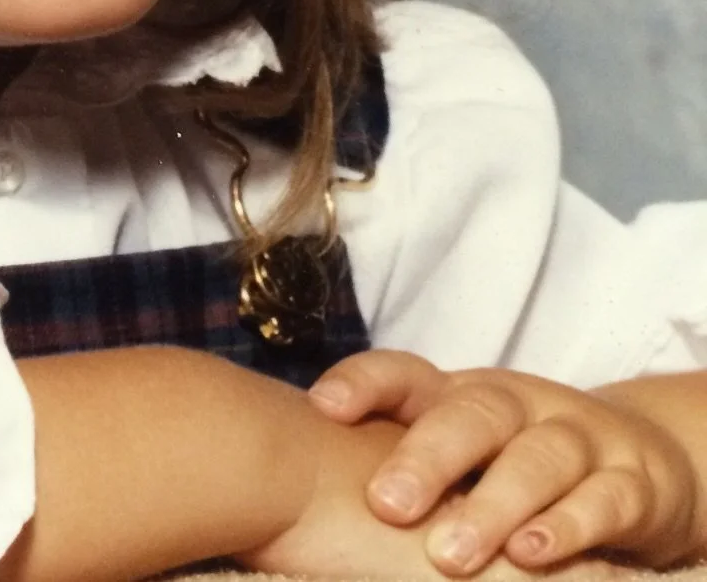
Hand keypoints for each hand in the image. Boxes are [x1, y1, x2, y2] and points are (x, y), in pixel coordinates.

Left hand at [309, 350, 705, 573]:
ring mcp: (577, 439)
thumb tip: (290, 485)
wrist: (639, 463)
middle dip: (428, 456)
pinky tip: (532, 554)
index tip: (320, 407)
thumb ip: (394, 457)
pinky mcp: (629, 484)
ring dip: (493, 504)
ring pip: (537, 459)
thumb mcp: (460, 450)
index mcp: (464, 394)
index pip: (408, 373)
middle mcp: (519, 405)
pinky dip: (567, 527)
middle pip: (473, 414)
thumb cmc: (515, 462)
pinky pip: (601, 501)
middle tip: (386, 504)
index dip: (364, 382)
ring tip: (451, 555)